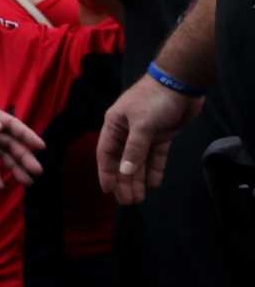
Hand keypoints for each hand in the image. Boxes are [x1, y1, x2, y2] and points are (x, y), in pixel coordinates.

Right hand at [97, 71, 200, 204]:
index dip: (106, 172)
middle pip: (122, 160)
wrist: (180, 85)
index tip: (108, 191)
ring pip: (139, 161)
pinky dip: (155, 169)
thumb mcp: (142, 124)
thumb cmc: (154, 100)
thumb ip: (133, 150)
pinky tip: (154, 183)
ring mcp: (145, 134)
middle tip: (128, 201)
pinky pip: (156, 156)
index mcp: (114, 125)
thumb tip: (124, 172)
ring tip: (140, 198)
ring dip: (139, 178)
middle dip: (124, 181)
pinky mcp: (161, 135)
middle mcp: (126, 131)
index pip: (106, 153)